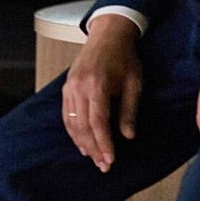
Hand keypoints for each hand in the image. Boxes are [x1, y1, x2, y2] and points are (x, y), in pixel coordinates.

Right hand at [63, 16, 142, 170]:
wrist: (107, 35)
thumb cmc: (124, 58)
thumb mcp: (133, 82)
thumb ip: (129, 109)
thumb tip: (128, 136)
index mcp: (98, 84)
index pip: (98, 122)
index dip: (103, 143)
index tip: (111, 159)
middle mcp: (79, 87)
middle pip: (83, 126)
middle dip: (94, 149)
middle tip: (104, 165)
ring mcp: (70, 87)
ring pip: (72, 123)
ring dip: (83, 144)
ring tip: (94, 159)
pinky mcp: (66, 88)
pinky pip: (66, 116)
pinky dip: (73, 132)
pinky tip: (82, 144)